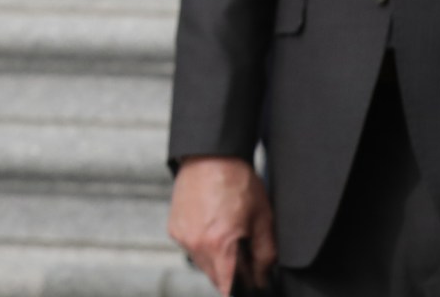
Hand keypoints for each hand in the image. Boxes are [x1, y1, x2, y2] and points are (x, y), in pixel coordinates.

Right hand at [168, 157, 276, 294]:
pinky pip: (192, 249)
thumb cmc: (236, 181)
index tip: (250, 282)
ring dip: (217, 260)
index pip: (228, 289)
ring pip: (203, 265)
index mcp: (219, 245)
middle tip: (243, 251)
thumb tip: (263, 276)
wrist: (210, 155)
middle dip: (232, 273)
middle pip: (216, 279)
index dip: (242, 288)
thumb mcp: (263, 218)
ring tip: (227, 233)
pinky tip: (213, 227)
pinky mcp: (174, 229)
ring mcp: (182, 237)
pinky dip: (203, 245)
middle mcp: (195, 245)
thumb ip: (265, 255)